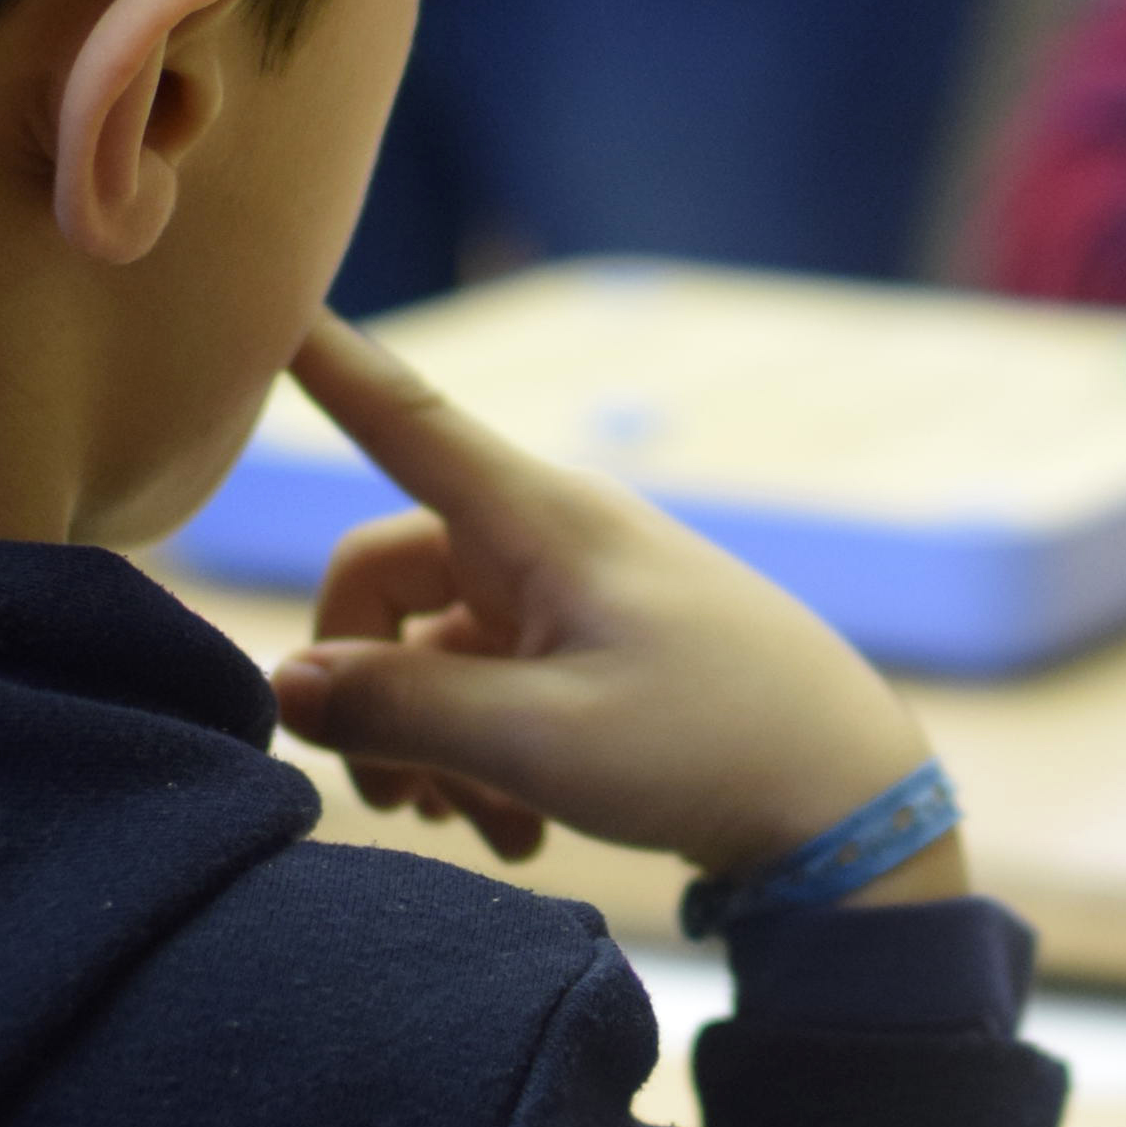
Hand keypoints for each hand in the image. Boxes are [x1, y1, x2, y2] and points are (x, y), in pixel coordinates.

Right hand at [265, 311, 963, 891]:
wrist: (854, 806)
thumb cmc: (710, 751)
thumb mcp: (540, 742)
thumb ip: (402, 708)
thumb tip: (285, 682)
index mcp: (541, 523)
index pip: (405, 421)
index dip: (328, 364)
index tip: (271, 294)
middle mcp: (551, 541)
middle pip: (387, 578)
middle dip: (367, 686)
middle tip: (392, 796)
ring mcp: (575, 598)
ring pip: (435, 651)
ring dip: (430, 743)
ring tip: (478, 828)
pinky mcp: (599, 653)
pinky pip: (494, 688)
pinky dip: (485, 758)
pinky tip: (522, 832)